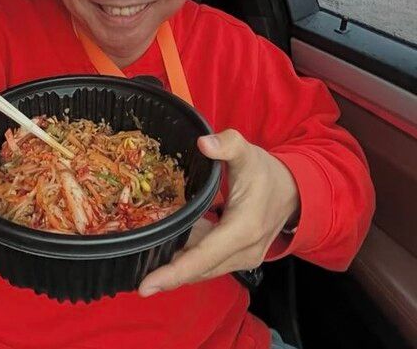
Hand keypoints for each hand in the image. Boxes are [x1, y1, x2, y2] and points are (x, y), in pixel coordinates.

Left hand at [138, 129, 298, 296]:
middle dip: (167, 273)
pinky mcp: (240, 259)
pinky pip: (209, 262)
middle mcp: (244, 252)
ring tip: (144, 260)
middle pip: (198, 268)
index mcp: (243, 229)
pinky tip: (168, 246)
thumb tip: (203, 143)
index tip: (145, 286)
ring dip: (176, 265)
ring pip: (202, 268)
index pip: (203, 256)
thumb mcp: (248, 153)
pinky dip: (188, 257)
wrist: (295, 192)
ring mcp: (244, 259)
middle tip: (134, 273)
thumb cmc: (267, 172)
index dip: (173, 273)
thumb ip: (227, 144)